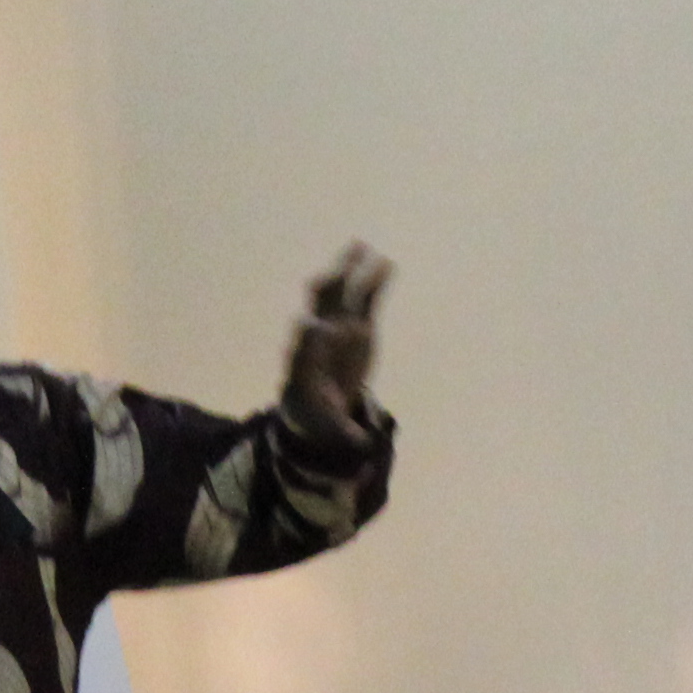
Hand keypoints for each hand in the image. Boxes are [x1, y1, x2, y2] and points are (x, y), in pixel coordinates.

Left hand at [281, 244, 388, 441]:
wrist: (313, 406)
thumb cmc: (317, 417)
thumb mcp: (327, 428)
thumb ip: (342, 431)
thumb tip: (359, 444)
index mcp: (305, 364)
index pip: (306, 343)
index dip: (312, 335)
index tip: (322, 327)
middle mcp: (318, 338)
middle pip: (317, 309)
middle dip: (326, 290)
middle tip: (333, 273)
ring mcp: (338, 326)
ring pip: (340, 294)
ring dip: (346, 270)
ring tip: (358, 247)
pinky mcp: (356, 324)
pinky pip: (364, 300)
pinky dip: (373, 282)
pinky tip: (386, 263)